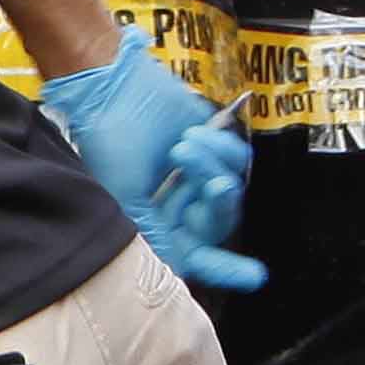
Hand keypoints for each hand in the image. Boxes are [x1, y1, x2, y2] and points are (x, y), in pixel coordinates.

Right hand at [37, 27, 267, 293]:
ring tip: (184, 144)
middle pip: (218, 222)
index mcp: (154, 223)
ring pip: (229, 188)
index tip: (255, 276)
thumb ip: (157, 233)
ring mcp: (196, 175)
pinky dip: (220, 147)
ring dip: (211, 166)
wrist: (114, 87)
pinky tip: (195, 133)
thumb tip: (180, 268)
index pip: (195, 256)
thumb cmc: (110, 144)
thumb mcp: (127, 196)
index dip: (224, 269)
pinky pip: (237, 158)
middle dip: (218, 204)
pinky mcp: (212, 146)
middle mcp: (177, 205)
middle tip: (215, 184)